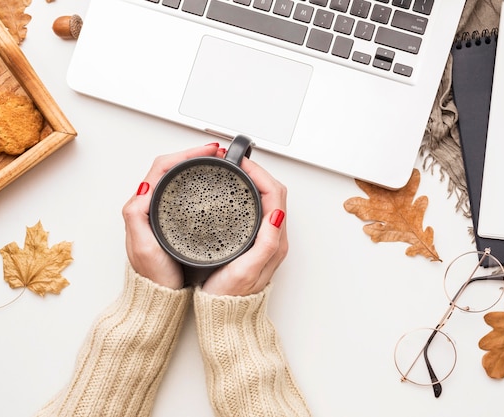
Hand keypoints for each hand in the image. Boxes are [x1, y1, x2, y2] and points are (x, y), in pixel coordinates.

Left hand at [122, 143, 223, 288]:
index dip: (186, 154)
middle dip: (193, 154)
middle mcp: (149, 207)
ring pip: (177, 179)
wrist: (157, 300)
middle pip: (170, 168)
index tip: (208, 152)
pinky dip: (196, 183)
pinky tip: (209, 186)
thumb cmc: (152, 277)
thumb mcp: (143, 247)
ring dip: (194, 166)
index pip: (162, 167)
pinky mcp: (171, 223)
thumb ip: (138, 217)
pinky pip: (183, 193)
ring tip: (214, 162)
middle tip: (215, 152)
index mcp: (141, 207)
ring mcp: (161, 214)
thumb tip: (144, 189)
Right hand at [202, 157, 287, 295]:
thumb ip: (265, 242)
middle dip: (257, 172)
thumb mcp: (247, 269)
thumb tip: (276, 213)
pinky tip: (233, 193)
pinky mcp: (255, 242)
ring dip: (253, 181)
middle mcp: (274, 238)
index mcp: (275, 241)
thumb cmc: (232, 297)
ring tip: (235, 170)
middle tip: (236, 161)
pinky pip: (257, 209)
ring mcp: (265, 239)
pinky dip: (248, 194)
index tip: (240, 163)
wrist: (227, 318)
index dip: (259, 174)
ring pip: (266, 199)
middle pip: (273, 192)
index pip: (275, 194)